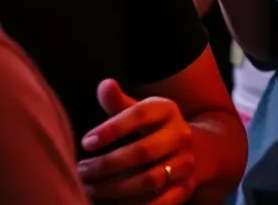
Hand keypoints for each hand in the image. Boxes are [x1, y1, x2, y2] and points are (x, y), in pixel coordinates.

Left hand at [77, 80, 194, 203]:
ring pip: (149, 180)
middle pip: (142, 152)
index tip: (86, 142)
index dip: (112, 128)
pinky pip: (160, 202)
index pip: (139, 115)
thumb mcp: (141, 111)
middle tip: (81, 171)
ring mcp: (185, 163)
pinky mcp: (186, 188)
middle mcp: (180, 135)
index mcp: (167, 110)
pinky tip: (112, 204)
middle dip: (107, 164)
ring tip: (90, 189)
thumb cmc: (154, 129)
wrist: (196, 150)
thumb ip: (119, 103)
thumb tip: (104, 85)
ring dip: (115, 189)